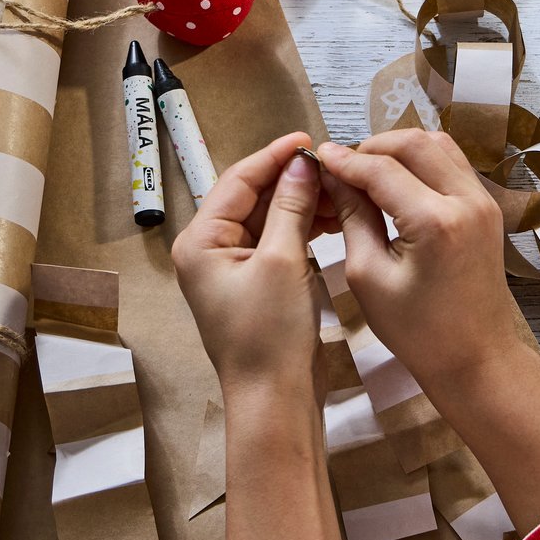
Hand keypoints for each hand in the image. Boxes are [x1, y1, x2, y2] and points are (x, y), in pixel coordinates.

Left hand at [172, 132, 324, 392]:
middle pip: (252, 197)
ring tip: (339, 189)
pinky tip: (333, 218)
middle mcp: (209, 251)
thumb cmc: (270, 336)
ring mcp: (233, 269)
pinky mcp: (257, 284)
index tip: (308, 139)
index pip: (237, 181)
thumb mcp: (282, 262)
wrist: (275, 399)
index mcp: (200, 242)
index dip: (274, 156)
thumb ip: (290, 207)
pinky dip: (303, 227)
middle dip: (291, 179)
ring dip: (301, 202)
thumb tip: (302, 163)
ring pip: (268, 219)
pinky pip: (278, 241)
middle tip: (332, 164)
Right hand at [315, 129, 517, 397]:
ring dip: (399, 150)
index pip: (381, 169)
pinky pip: (452, 165)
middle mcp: (467, 201)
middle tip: (342, 166)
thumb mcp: (368, 276)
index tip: (317, 156)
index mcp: (436, 222)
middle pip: (414, 143)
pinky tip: (395, 183)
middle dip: (372, 147)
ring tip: (367, 172)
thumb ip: (352, 217)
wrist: (476, 358)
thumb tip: (333, 176)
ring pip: (438, 146)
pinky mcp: (487, 209)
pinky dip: (421, 163)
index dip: (345, 160)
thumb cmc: (418, 332)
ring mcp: (484, 202)